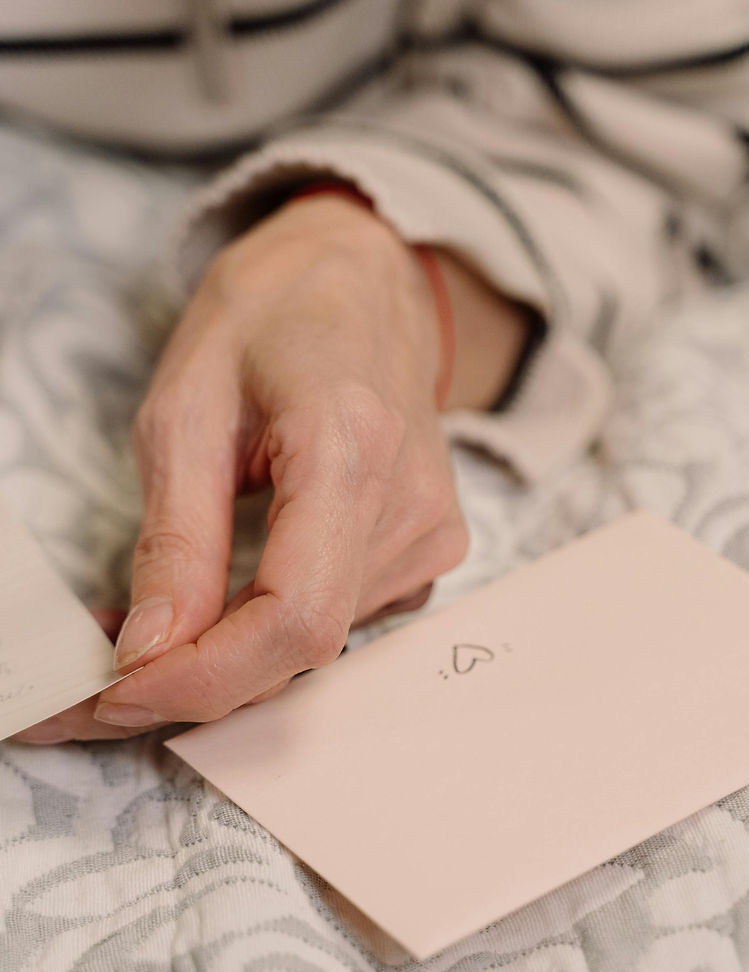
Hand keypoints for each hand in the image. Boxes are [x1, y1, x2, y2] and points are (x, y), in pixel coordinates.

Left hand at [16, 192, 478, 741]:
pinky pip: (334, 626)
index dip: (204, 675)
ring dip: (220, 658)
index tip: (118, 689)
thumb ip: (176, 536)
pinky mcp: (427, 554)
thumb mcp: (187, 404)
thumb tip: (150, 650)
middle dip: (191, 680)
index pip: (294, 617)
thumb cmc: (275, 316)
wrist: (369, 282)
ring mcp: (431, 538)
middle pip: (299, 648)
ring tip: (146, 626)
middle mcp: (412, 510)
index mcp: (352, 451)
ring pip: (310, 649)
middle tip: (95, 679)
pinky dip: (260, 635)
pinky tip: (213, 608)